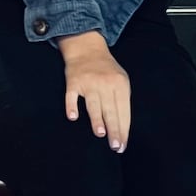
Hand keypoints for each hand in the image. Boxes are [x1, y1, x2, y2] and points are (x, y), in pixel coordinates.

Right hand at [58, 31, 130, 150]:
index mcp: (120, 84)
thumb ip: (122, 100)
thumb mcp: (121, 80)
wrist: (87, 48)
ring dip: (97, 119)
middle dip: (114, 129)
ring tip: (101, 133)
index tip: (122, 145)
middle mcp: (105, 83)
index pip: (124, 110)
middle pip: (111, 110)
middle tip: (115, 146)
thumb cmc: (107, 70)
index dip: (124, 129)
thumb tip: (122, 127)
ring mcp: (88, 82)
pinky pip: (72, 96)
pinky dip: (72, 106)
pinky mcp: (73, 82)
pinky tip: (73, 117)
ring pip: (93, 104)